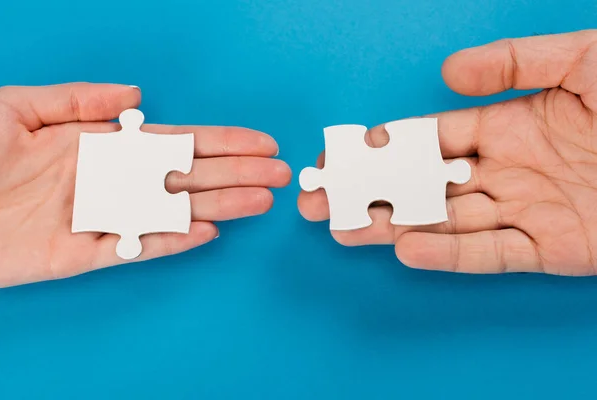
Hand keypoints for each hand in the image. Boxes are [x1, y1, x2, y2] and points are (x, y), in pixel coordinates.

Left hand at [0, 83, 290, 287]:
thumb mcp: (18, 107)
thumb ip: (79, 100)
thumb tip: (136, 96)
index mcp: (101, 146)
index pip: (176, 142)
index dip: (221, 141)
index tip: (258, 142)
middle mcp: (110, 181)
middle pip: (187, 177)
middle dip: (237, 173)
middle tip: (281, 174)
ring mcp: (101, 217)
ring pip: (173, 211)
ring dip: (220, 206)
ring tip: (261, 201)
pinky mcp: (82, 254)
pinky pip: (137, 247)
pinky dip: (172, 241)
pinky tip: (207, 232)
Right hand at [298, 30, 596, 275]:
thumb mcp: (583, 59)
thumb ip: (515, 61)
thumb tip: (449, 73)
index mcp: (510, 124)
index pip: (430, 138)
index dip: (384, 145)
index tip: (343, 151)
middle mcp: (508, 169)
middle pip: (422, 185)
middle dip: (367, 191)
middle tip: (317, 197)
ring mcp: (527, 211)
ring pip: (443, 221)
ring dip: (389, 225)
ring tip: (339, 226)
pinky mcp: (553, 250)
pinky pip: (490, 254)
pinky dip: (447, 254)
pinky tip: (404, 247)